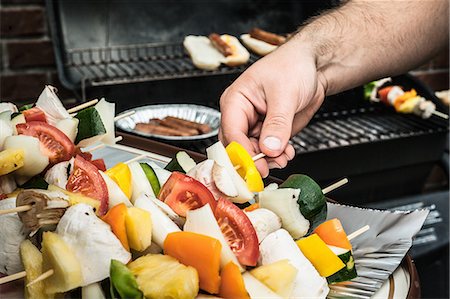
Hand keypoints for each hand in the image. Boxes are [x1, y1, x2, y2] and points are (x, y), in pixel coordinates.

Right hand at [219, 39, 326, 176]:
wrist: (313, 66)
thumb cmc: (292, 66)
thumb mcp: (285, 94)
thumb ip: (277, 124)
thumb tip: (269, 148)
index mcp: (235, 100)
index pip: (232, 132)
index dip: (243, 152)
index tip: (256, 166)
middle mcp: (241, 115)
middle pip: (237, 147)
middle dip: (253, 159)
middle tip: (269, 167)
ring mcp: (255, 125)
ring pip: (252, 152)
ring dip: (268, 159)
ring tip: (284, 157)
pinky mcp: (269, 132)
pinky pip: (267, 151)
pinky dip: (277, 156)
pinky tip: (287, 152)